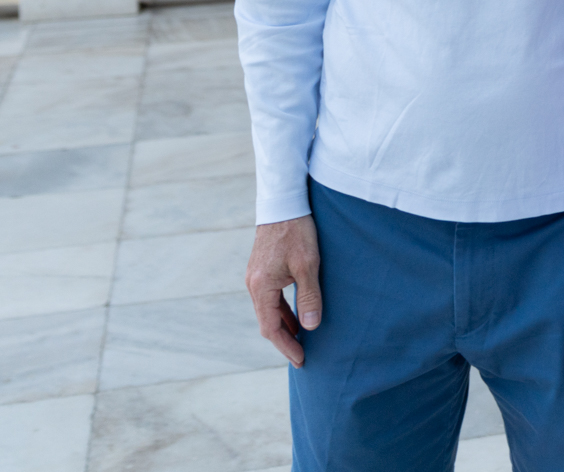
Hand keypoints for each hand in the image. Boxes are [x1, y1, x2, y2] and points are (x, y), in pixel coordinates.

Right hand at [245, 214, 322, 366]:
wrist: (284, 201)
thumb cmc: (297, 231)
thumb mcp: (308, 265)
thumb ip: (309, 298)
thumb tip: (310, 328)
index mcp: (261, 286)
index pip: (270, 328)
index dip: (286, 346)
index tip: (301, 360)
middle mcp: (253, 284)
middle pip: (266, 321)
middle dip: (284, 340)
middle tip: (302, 355)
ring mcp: (256, 276)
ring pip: (268, 309)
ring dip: (283, 325)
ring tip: (301, 339)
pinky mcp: (262, 268)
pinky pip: (270, 297)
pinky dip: (281, 310)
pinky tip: (295, 314)